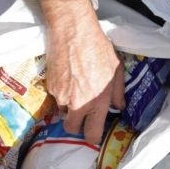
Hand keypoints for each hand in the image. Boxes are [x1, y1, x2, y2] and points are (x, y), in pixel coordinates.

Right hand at [40, 0, 123, 143]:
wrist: (72, 31)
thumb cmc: (97, 47)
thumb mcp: (116, 69)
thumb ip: (118, 92)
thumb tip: (119, 107)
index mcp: (97, 101)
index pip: (91, 134)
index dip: (92, 137)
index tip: (93, 133)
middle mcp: (78, 103)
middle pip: (71, 128)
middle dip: (76, 125)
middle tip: (82, 115)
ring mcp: (61, 96)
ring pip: (62, 111)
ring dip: (68, 107)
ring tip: (75, 89)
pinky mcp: (50, 86)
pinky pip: (55, 97)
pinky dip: (61, 92)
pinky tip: (67, 78)